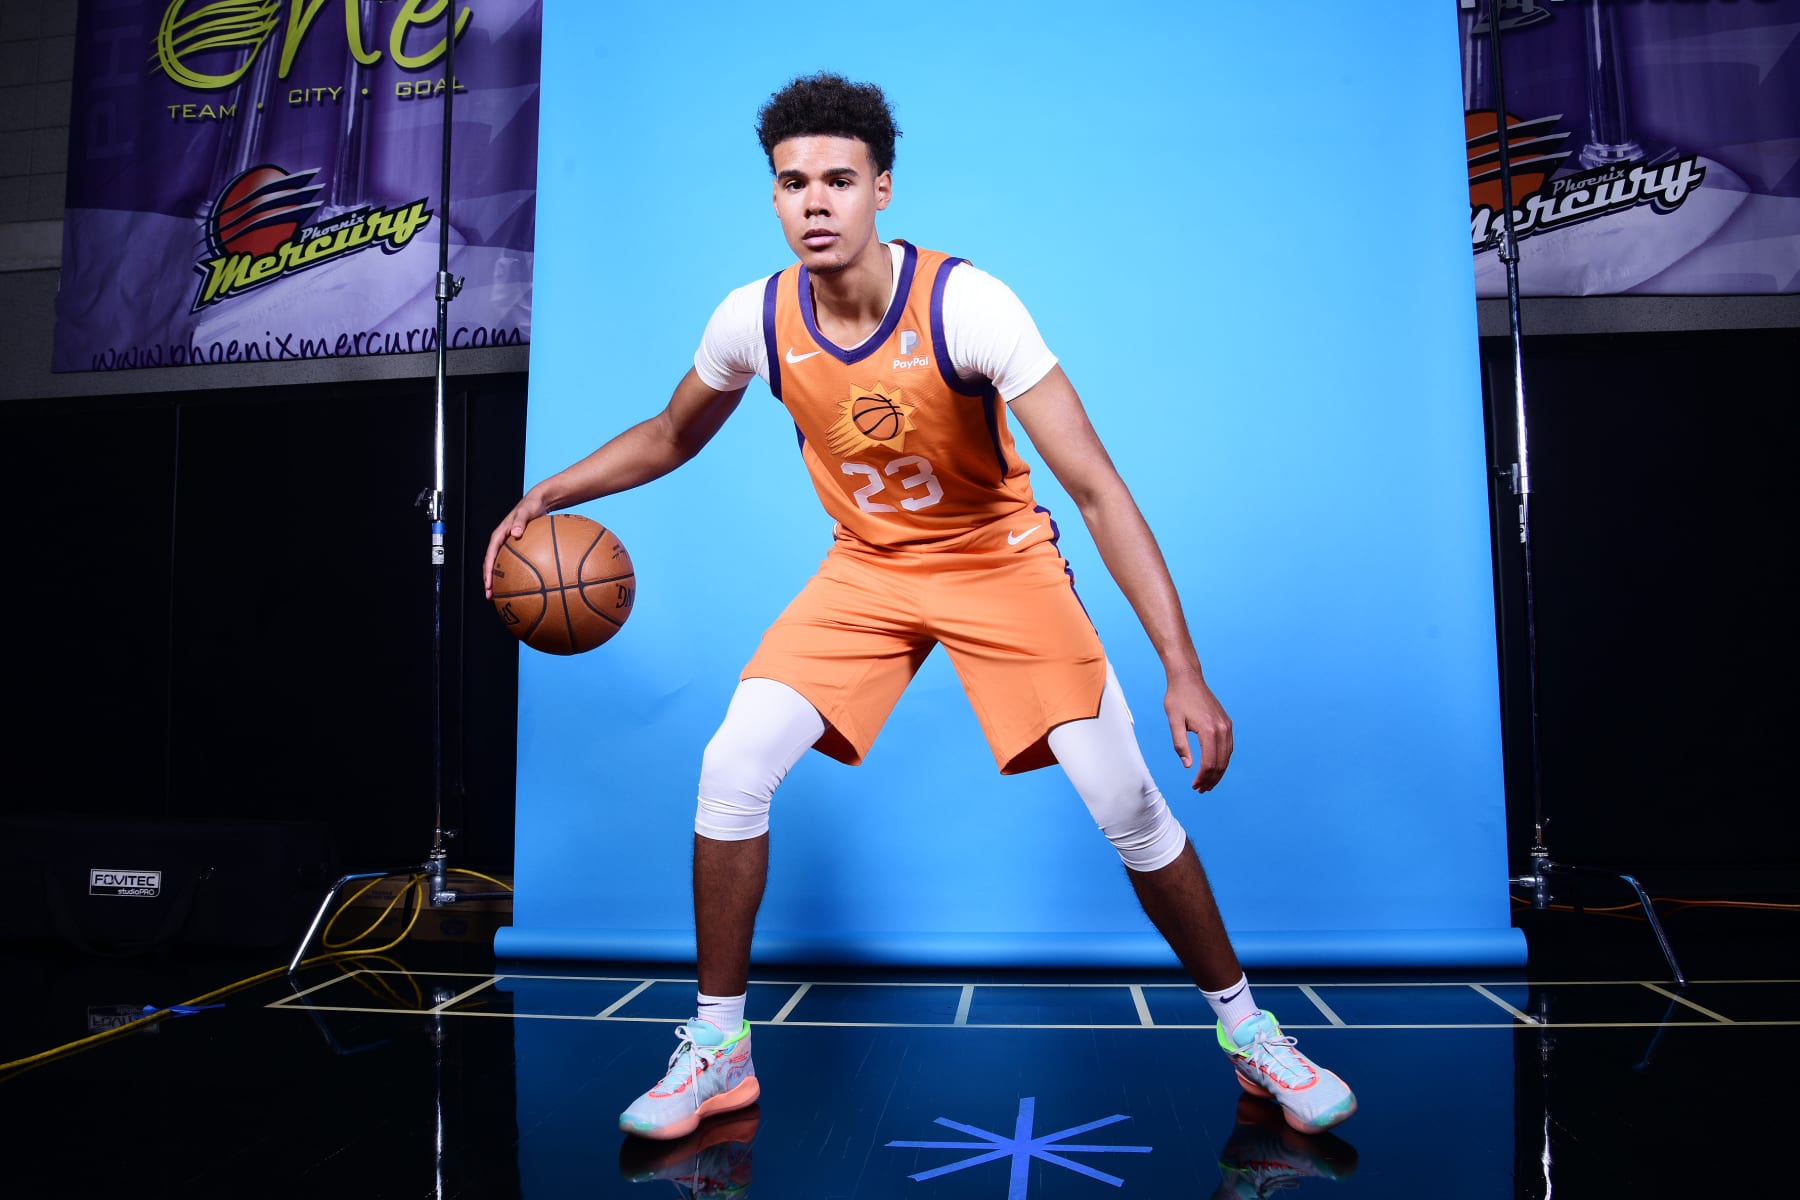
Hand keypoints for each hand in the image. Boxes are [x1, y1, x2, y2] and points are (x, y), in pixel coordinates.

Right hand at [482, 492, 547, 598]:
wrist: (538, 502)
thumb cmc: (530, 506)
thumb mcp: (525, 512)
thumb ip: (520, 522)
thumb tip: (515, 533)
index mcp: (499, 535)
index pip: (489, 556)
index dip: (488, 571)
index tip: (488, 583)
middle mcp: (501, 541)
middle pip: (491, 564)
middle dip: (489, 580)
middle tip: (490, 595)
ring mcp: (508, 545)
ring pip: (500, 565)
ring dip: (498, 580)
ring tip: (500, 595)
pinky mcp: (516, 547)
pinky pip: (512, 562)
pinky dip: (512, 573)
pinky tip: (519, 583)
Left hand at [1165, 670, 1232, 792]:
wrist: (1188, 678)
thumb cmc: (1177, 698)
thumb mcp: (1173, 721)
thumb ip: (1180, 745)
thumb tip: (1188, 766)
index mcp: (1208, 729)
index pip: (1209, 762)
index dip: (1202, 777)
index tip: (1194, 786)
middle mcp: (1222, 728)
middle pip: (1221, 762)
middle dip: (1212, 779)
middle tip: (1201, 790)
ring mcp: (1226, 725)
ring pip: (1227, 756)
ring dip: (1218, 772)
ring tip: (1208, 783)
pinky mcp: (1227, 723)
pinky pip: (1228, 747)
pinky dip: (1223, 760)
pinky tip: (1214, 767)